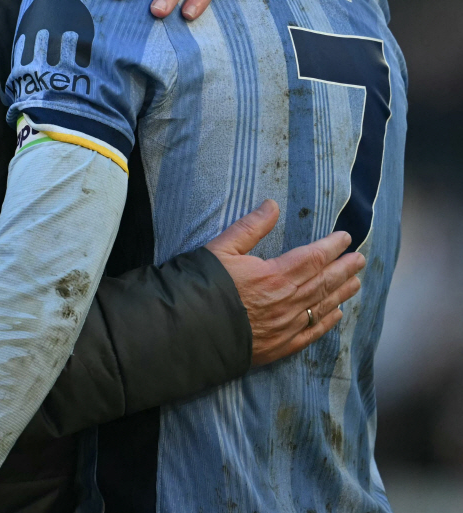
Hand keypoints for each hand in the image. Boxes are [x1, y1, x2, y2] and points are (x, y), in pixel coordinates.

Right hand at [206, 200, 364, 365]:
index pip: (313, 257)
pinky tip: (338, 314)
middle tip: (360, 258)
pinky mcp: (280, 347)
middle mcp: (288, 302)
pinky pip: (311, 333)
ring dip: (342, 292)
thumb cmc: (205, 285)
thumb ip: (251, 227)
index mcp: (276, 275)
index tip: (345, 238)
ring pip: (323, 306)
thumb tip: (272, 205)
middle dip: (344, 268)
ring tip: (356, 282)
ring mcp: (286, 326)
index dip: (331, 246)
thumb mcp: (223, 248)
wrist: (191, 330)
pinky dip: (327, 323)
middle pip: (324, 282)